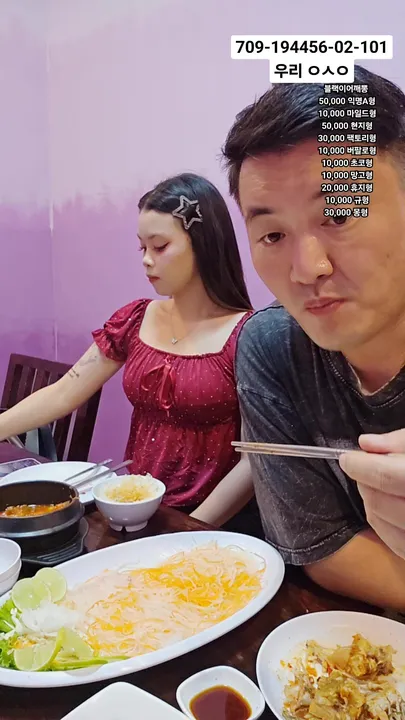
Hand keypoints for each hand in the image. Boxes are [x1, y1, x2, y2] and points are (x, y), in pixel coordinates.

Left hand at [339, 429, 404, 558]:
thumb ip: (400, 442)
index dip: (361, 466)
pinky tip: (387, 506)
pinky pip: (394, 544)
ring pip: (380, 524)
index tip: (347, 459)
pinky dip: (382, 523)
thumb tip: (365, 443)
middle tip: (368, 468)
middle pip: (379, 502)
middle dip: (365, 483)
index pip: (387, 476)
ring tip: (381, 486)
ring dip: (371, 503)